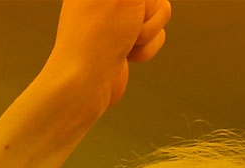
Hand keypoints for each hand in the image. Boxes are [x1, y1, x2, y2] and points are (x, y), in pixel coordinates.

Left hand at [44, 0, 171, 111]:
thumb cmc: (99, 34)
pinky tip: (125, 57)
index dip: (143, 2)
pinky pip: (155, 37)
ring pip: (160, 14)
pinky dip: (145, 49)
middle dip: (148, 12)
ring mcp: (119, 18)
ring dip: (147, 33)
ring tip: (124, 42)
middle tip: (125, 23)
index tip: (129, 10)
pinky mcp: (126, 41)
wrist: (85, 83)